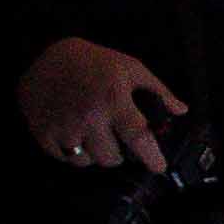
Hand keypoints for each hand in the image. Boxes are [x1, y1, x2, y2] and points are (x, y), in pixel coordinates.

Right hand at [19, 37, 185, 169]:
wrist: (45, 56)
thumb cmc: (92, 62)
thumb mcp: (130, 67)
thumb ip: (158, 90)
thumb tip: (180, 110)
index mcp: (113, 99)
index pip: (137, 136)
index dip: (151, 156)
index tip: (159, 167)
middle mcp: (88, 116)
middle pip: (112, 157)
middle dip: (120, 154)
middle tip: (117, 141)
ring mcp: (63, 126)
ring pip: (88, 162)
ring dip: (96, 155)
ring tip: (95, 137)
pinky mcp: (43, 133)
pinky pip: (64, 158)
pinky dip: (73, 153)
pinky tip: (75, 136)